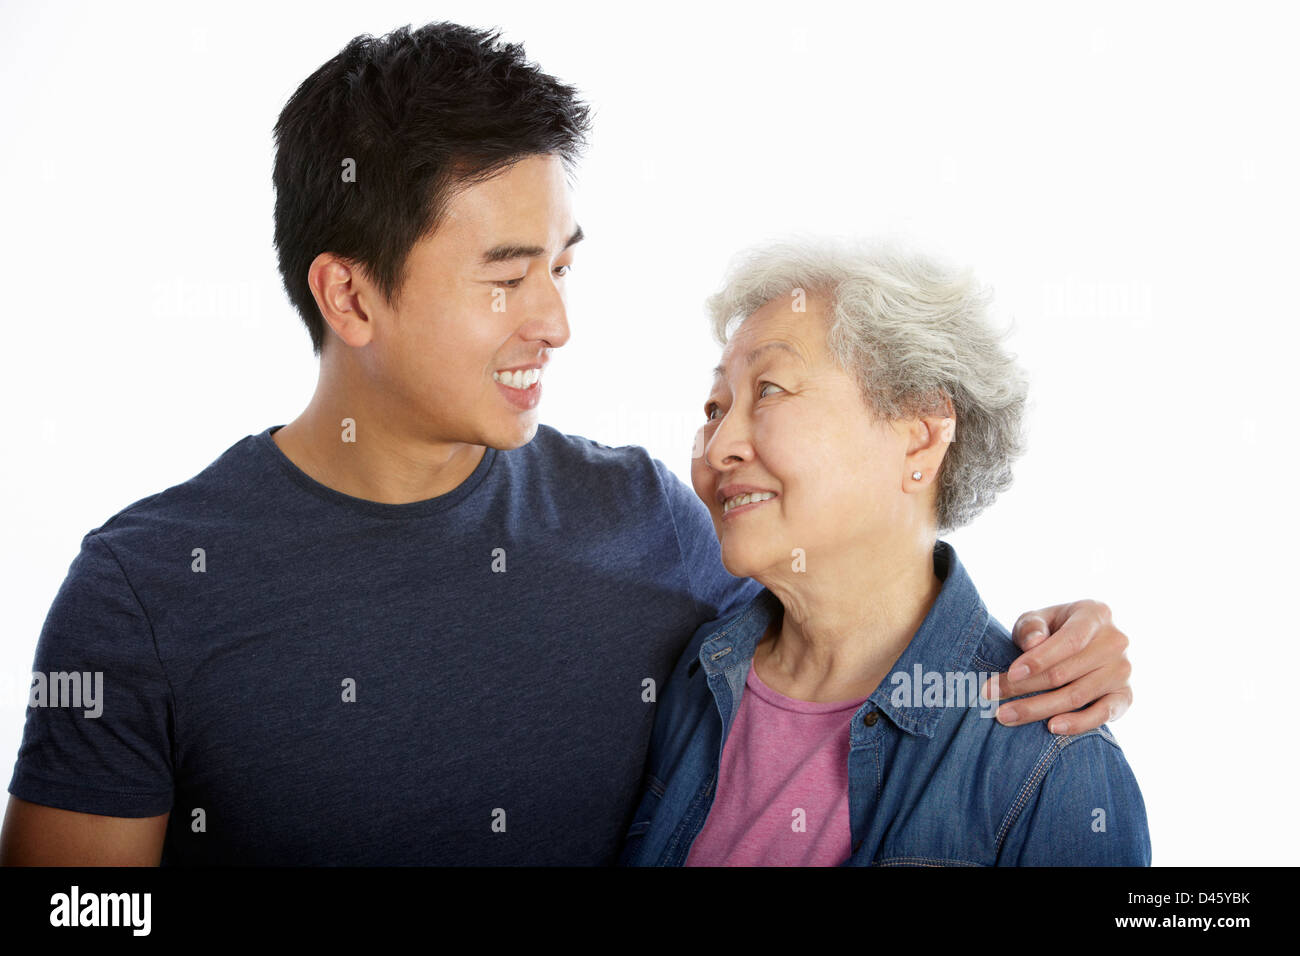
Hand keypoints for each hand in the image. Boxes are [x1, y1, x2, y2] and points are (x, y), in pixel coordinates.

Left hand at [980, 599, 1131, 734]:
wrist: (1082, 643)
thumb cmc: (1052, 629)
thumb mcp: (1038, 619)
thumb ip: (1031, 627)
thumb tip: (1033, 644)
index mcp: (1095, 614)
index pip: (1069, 641)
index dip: (1039, 659)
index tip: (1010, 674)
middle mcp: (1116, 642)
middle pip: (1067, 672)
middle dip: (1024, 688)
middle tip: (991, 696)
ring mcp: (1123, 671)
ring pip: (1077, 696)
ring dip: (1038, 709)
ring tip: (1005, 715)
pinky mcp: (1125, 696)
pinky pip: (1103, 715)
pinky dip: (1077, 723)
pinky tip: (1051, 727)